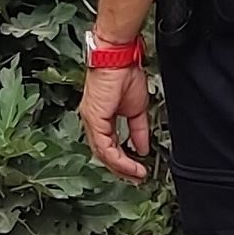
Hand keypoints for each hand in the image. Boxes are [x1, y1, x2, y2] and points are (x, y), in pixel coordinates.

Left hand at [80, 65, 151, 182]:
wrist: (118, 58)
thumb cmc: (124, 73)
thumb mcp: (136, 109)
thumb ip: (138, 130)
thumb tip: (142, 147)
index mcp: (100, 117)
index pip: (108, 146)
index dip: (122, 160)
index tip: (137, 169)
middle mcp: (92, 120)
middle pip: (103, 153)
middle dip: (121, 168)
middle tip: (135, 177)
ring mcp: (91, 119)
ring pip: (102, 153)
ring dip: (121, 167)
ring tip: (136, 173)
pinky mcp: (94, 118)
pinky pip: (104, 146)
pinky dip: (118, 158)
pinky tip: (130, 164)